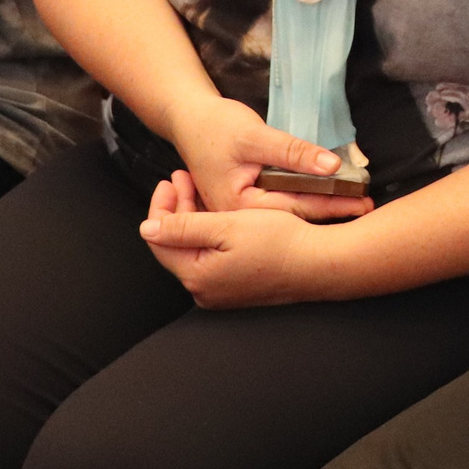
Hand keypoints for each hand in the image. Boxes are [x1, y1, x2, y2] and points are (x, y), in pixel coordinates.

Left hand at [140, 169, 346, 305]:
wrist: (320, 264)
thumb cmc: (278, 241)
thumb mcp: (227, 225)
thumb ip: (183, 227)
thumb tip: (147, 230)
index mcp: (197, 276)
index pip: (160, 240)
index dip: (160, 207)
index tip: (168, 180)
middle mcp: (204, 291)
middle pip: (177, 244)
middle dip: (178, 208)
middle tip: (183, 176)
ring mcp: (222, 292)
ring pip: (195, 249)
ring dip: (194, 218)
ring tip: (198, 187)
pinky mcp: (239, 288)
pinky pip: (212, 257)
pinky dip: (210, 233)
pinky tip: (219, 211)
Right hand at [166, 95, 372, 221]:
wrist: (189, 118)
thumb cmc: (215, 126)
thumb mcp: (255, 136)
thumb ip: (292, 152)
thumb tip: (333, 164)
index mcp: (237, 208)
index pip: (293, 208)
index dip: (331, 204)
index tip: (362, 202)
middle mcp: (240, 217)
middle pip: (294, 215)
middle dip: (332, 210)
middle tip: (369, 208)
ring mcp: (243, 211)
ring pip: (289, 210)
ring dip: (322, 205)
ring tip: (356, 204)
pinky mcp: (247, 200)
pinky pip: (281, 201)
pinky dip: (306, 197)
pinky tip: (328, 196)